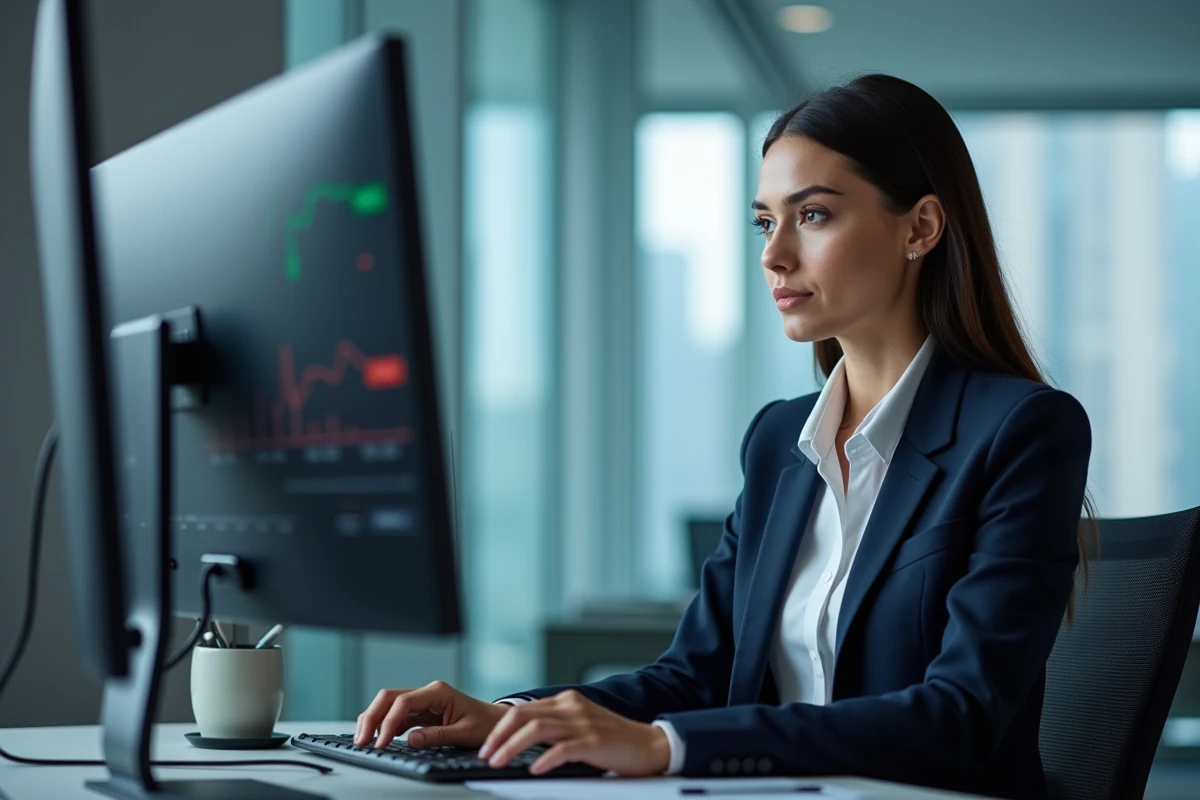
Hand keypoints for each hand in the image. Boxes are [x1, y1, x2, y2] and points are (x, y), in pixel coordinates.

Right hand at [354, 680, 508, 748]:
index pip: (403, 702)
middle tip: (361, 740)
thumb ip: (437, 736)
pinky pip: (396, 715)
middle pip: (389, 698)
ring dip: (374, 720)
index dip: (387, 722)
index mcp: (438, 692)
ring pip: (389, 705)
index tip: (380, 742)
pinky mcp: (421, 712)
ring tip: (363, 740)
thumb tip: (411, 739)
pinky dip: (384, 725)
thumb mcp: (464, 733)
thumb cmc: (485, 724)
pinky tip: (377, 738)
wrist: (496, 722)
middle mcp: (427, 692)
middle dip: (372, 717)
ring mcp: (423, 701)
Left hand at [479, 689, 671, 776]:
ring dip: (512, 747)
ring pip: (537, 730)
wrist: (650, 744)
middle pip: (523, 716)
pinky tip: (534, 770)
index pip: (523, 709)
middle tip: (485, 754)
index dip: (500, 728)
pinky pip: (562, 749)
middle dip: (499, 736)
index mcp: (566, 701)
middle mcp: (572, 707)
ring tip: (499, 763)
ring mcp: (583, 723)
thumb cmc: (613, 740)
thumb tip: (521, 739)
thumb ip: (555, 725)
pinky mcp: (595, 742)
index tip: (487, 746)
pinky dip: (544, 760)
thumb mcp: (580, 724)